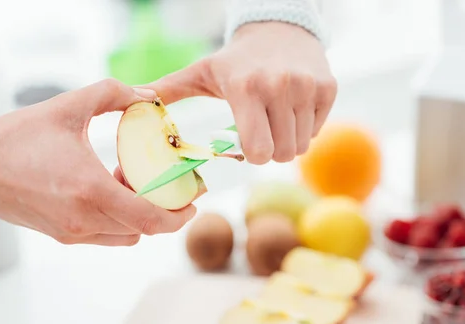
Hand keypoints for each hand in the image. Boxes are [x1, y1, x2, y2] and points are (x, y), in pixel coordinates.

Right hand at [0, 79, 196, 245]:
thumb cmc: (18, 136)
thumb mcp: (70, 105)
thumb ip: (115, 94)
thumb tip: (150, 96)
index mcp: (91, 191)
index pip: (151, 220)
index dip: (180, 216)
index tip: (194, 203)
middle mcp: (84, 220)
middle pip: (144, 230)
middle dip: (163, 210)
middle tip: (168, 185)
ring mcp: (72, 233)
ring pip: (126, 236)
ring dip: (139, 215)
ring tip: (130, 182)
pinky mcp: (61, 236)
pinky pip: (105, 236)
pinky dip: (118, 220)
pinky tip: (108, 189)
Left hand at [147, 21, 336, 163]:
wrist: (279, 28)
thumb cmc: (235, 60)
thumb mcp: (202, 73)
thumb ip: (170, 90)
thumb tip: (135, 103)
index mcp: (246, 87)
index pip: (258, 151)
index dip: (252, 155)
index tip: (246, 142)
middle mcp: (280, 86)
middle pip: (283, 154)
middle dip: (271, 150)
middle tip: (262, 130)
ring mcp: (308, 87)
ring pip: (302, 146)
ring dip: (288, 139)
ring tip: (276, 117)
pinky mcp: (328, 88)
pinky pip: (319, 131)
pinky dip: (306, 127)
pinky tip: (293, 107)